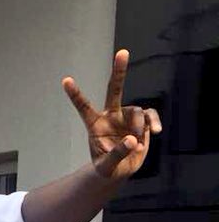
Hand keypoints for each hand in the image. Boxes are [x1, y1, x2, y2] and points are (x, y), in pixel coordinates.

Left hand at [62, 49, 161, 181]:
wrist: (121, 170)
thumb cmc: (108, 167)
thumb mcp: (107, 166)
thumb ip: (117, 153)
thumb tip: (131, 140)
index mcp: (95, 124)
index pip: (84, 107)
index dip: (75, 94)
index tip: (65, 80)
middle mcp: (111, 116)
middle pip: (114, 90)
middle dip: (119, 72)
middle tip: (123, 52)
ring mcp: (126, 117)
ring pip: (136, 111)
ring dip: (138, 127)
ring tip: (136, 145)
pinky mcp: (141, 122)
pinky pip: (150, 116)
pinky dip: (153, 123)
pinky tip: (155, 132)